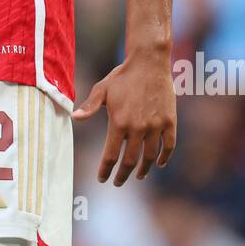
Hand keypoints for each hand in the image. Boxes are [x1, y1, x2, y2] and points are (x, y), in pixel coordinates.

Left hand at [72, 56, 176, 184]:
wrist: (149, 62)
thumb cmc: (122, 76)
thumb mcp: (102, 89)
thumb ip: (90, 106)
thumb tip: (74, 117)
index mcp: (119, 122)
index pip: (111, 155)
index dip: (105, 170)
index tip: (102, 179)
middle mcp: (137, 128)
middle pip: (130, 161)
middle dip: (122, 175)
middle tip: (118, 182)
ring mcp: (155, 126)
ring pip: (150, 157)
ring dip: (143, 169)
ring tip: (138, 175)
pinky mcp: (169, 121)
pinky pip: (168, 146)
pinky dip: (164, 158)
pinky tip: (159, 163)